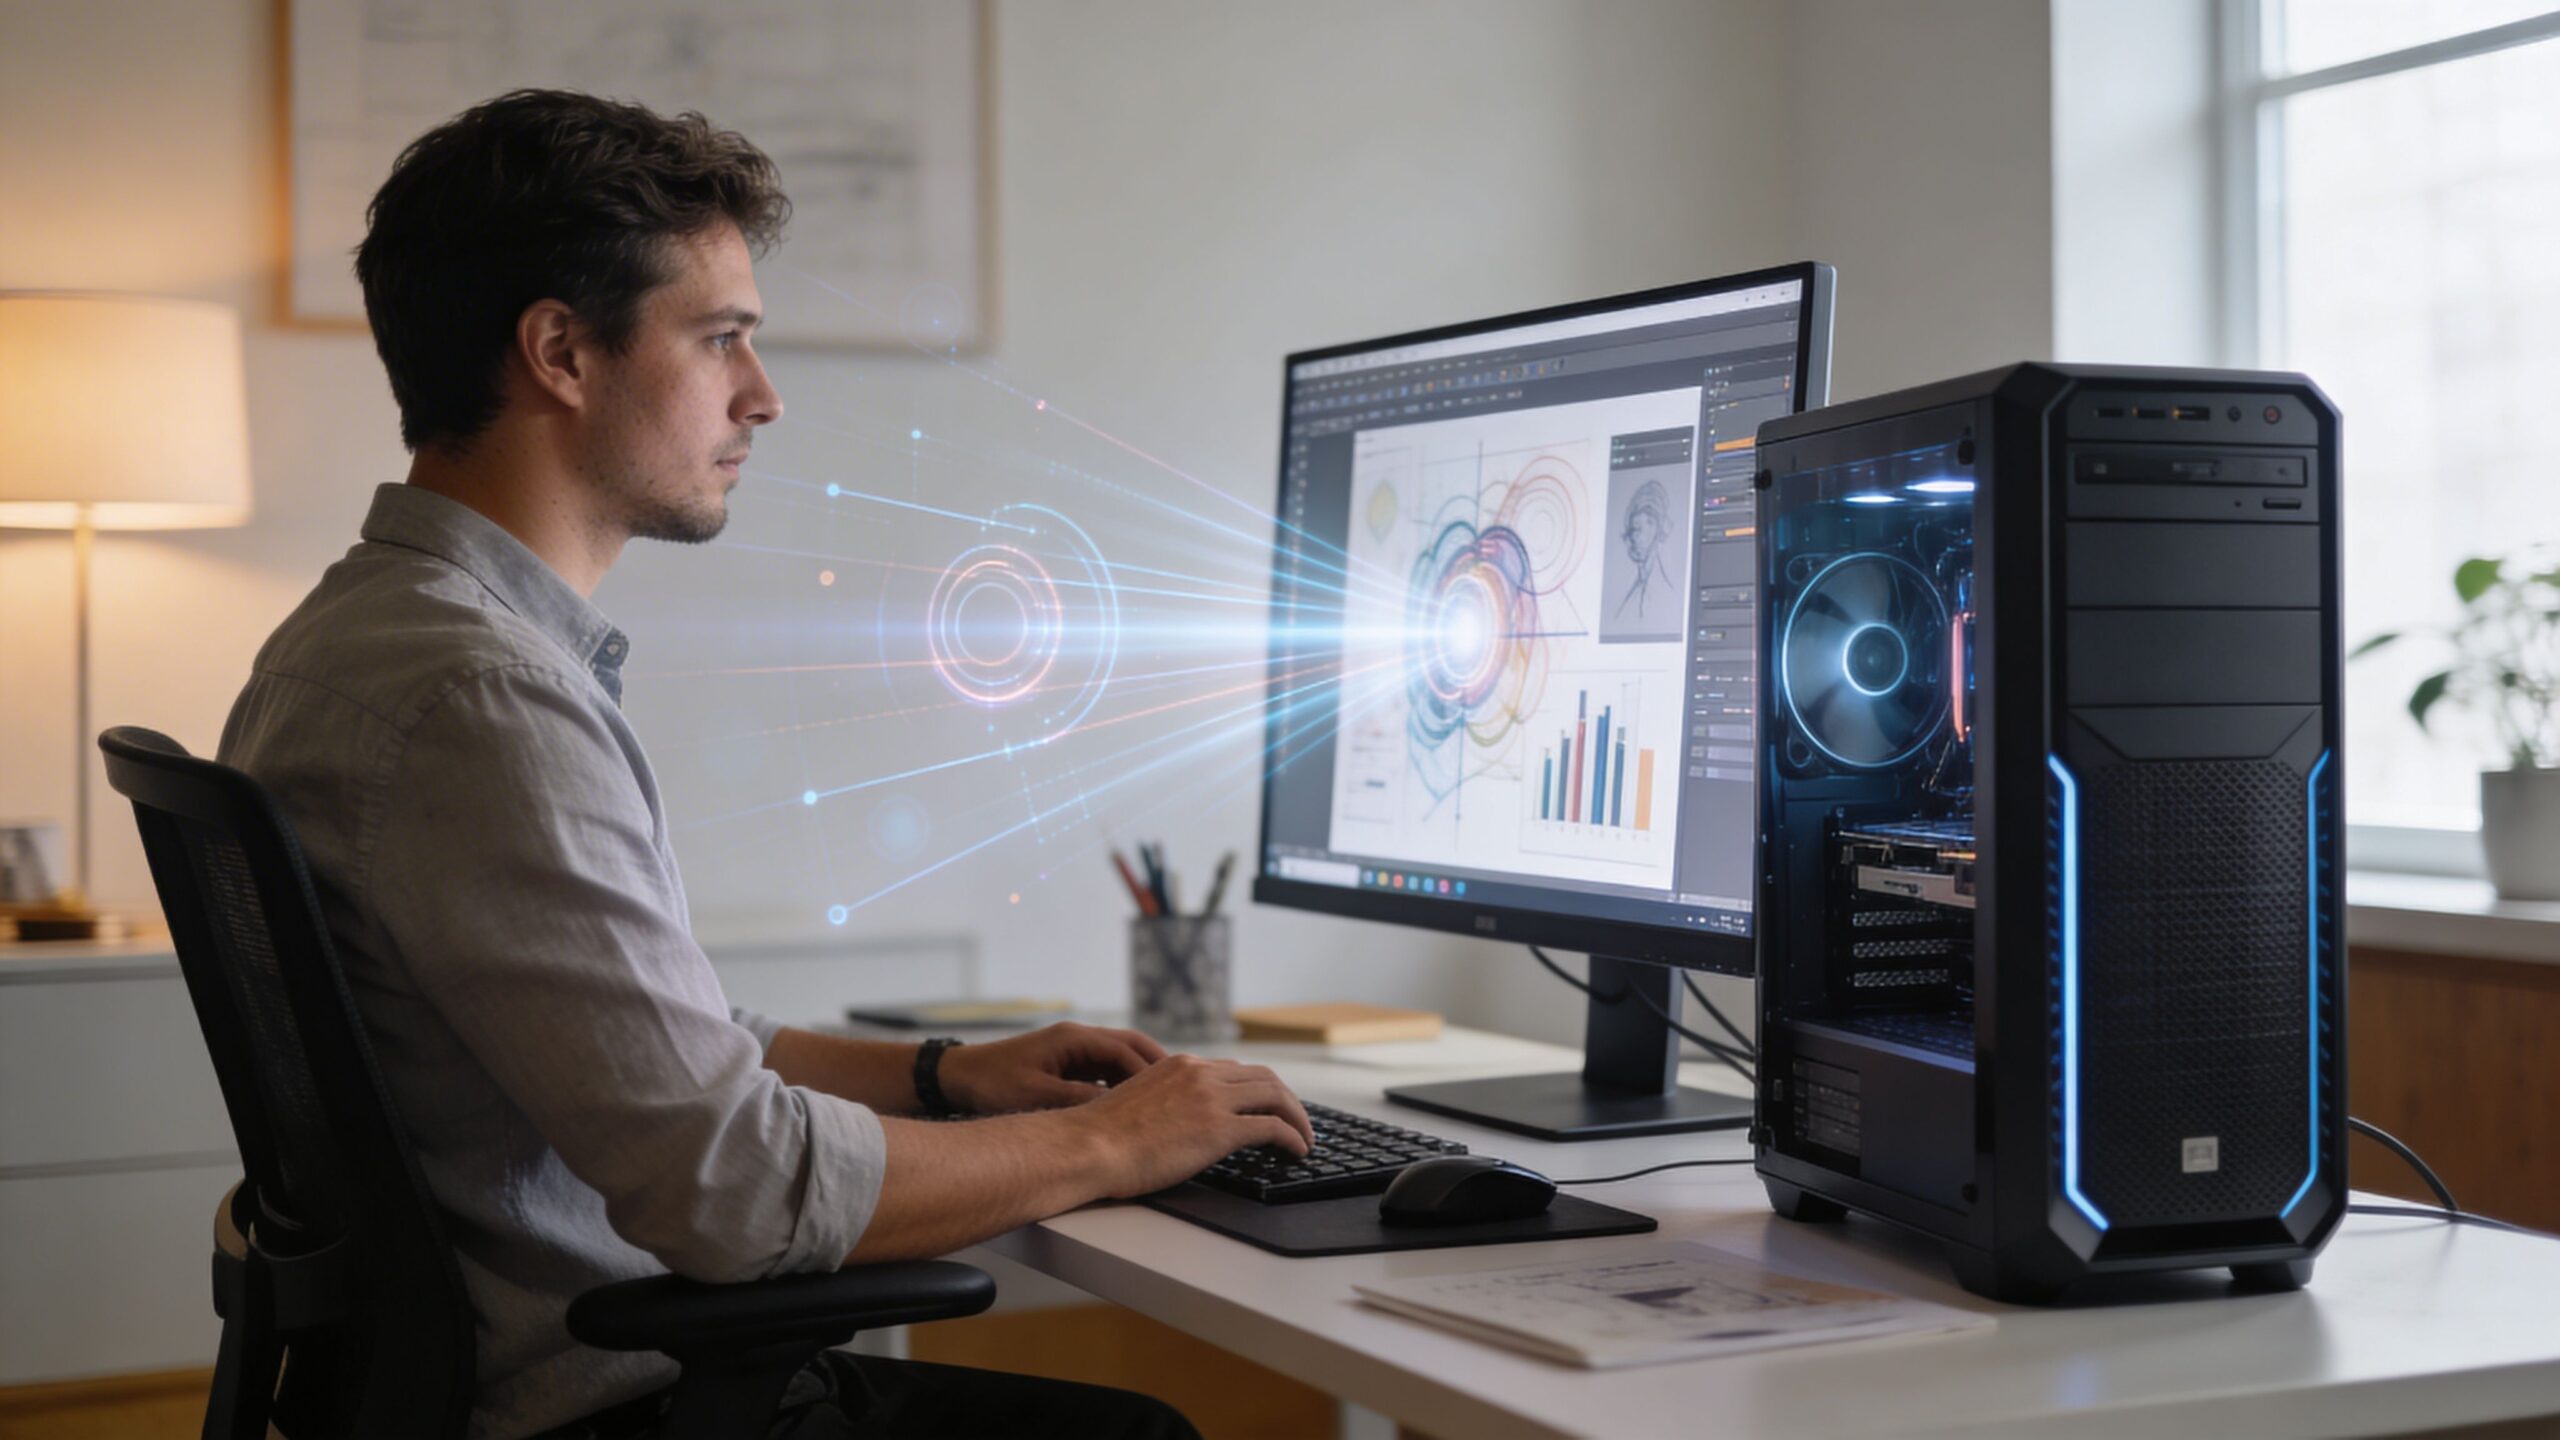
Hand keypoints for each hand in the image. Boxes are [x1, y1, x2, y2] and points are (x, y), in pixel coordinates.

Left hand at [936, 1021, 1166, 1113]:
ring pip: (1120, 1060)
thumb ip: (1077, 1100)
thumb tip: (1116, 1109)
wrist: (957, 1077)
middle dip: (1157, 1068)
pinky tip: (1134, 1107)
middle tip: (1183, 1090)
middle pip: (1130, 1047)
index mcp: (1072, 1039)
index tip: (1170, 1093)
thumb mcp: (1037, 1095)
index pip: (1124, 1050)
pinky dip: (1123, 1085)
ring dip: (1142, 1077)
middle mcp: (1077, 1039)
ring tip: (1167, 1101)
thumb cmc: (992, 1083)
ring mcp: (1073, 1050)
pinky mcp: (1066, 1064)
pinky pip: (1105, 1072)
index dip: (1150, 1072)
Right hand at [1065, 1053, 1314, 1197]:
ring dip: (1297, 1118)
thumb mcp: (1136, 1102)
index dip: (1257, 1089)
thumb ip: (1164, 1100)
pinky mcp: (1220, 1129)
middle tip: (1296, 1121)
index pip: (1233, 1070)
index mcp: (1180, 1065)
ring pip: (1275, 1096)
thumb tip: (1176, 1120)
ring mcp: (1212, 1099)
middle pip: (1263, 1077)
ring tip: (1305, 1139)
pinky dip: (1293, 1137)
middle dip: (1285, 1099)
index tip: (1267, 1105)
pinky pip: (1273, 1127)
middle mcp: (1200, 1074)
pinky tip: (1297, 1152)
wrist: (1087, 1147)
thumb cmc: (1099, 1137)